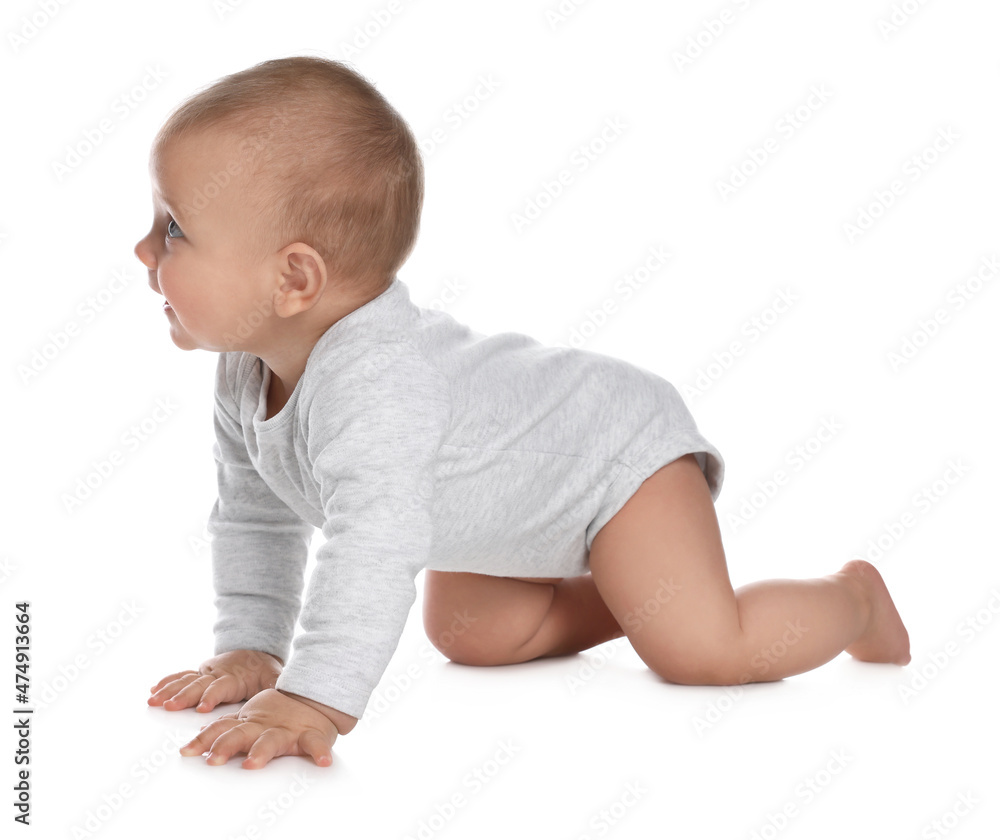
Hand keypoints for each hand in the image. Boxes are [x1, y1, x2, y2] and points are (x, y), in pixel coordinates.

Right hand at [148, 649, 282, 712]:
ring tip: (153, 700)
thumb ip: (274, 688)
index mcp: (234, 677)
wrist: (256, 650)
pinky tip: (154, 690)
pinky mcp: (200, 673)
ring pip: (186, 681)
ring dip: (169, 690)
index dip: (211, 697)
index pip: (221, 687)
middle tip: (169, 706)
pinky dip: (168, 682)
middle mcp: (217, 673)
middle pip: (198, 685)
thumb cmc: (265, 670)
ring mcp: (207, 672)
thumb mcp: (273, 677)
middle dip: (183, 696)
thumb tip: (282, 696)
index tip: (202, 708)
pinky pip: (182, 676)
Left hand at [179, 688, 355, 768]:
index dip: (204, 740)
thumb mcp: (251, 718)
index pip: (221, 730)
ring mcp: (288, 731)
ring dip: (262, 751)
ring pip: (272, 741)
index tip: (186, 752)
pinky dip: (320, 752)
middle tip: (213, 759)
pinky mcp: (312, 735)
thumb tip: (196, 739)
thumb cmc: (279, 713)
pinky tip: (323, 761)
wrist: (314, 695)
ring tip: (253, 763)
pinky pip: (317, 745)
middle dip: (226, 746)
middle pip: (241, 735)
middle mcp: (265, 727)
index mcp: (249, 723)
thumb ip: (227, 727)